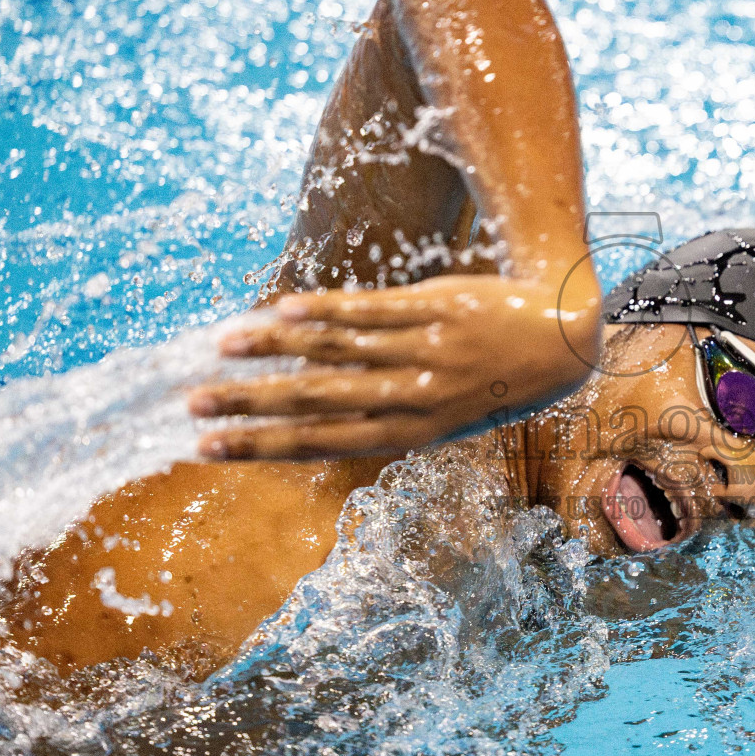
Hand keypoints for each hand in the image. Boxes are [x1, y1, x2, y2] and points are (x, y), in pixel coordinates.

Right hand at [188, 273, 600, 458]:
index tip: (208, 447)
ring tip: (222, 348)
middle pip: (316, 402)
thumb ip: (386, 415)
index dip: (262, 446)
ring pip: (334, 351)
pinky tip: (280, 310)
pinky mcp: (433, 308)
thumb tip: (313, 411)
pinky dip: (322, 309)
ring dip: (273, 350)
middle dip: (251, 406)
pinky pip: (368, 309)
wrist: (561, 337)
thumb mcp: (447, 416)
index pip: (322, 443)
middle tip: (193, 405)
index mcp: (413, 433)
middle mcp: (414, 397)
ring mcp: (423, 351)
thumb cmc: (494, 381)